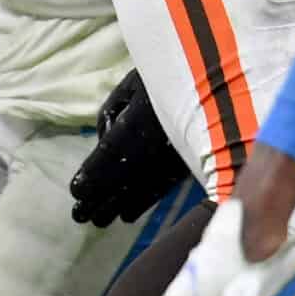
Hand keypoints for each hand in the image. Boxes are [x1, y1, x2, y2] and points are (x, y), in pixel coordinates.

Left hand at [70, 70, 194, 226]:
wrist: (219, 77)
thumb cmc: (167, 74)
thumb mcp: (131, 87)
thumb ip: (110, 116)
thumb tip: (101, 143)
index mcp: (137, 121)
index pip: (109, 155)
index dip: (91, 176)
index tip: (76, 192)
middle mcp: (154, 144)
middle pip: (121, 178)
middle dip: (99, 199)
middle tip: (79, 216)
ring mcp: (172, 157)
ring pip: (140, 188)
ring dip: (116, 206)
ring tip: (98, 221)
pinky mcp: (188, 163)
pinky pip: (161, 188)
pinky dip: (142, 202)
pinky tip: (127, 215)